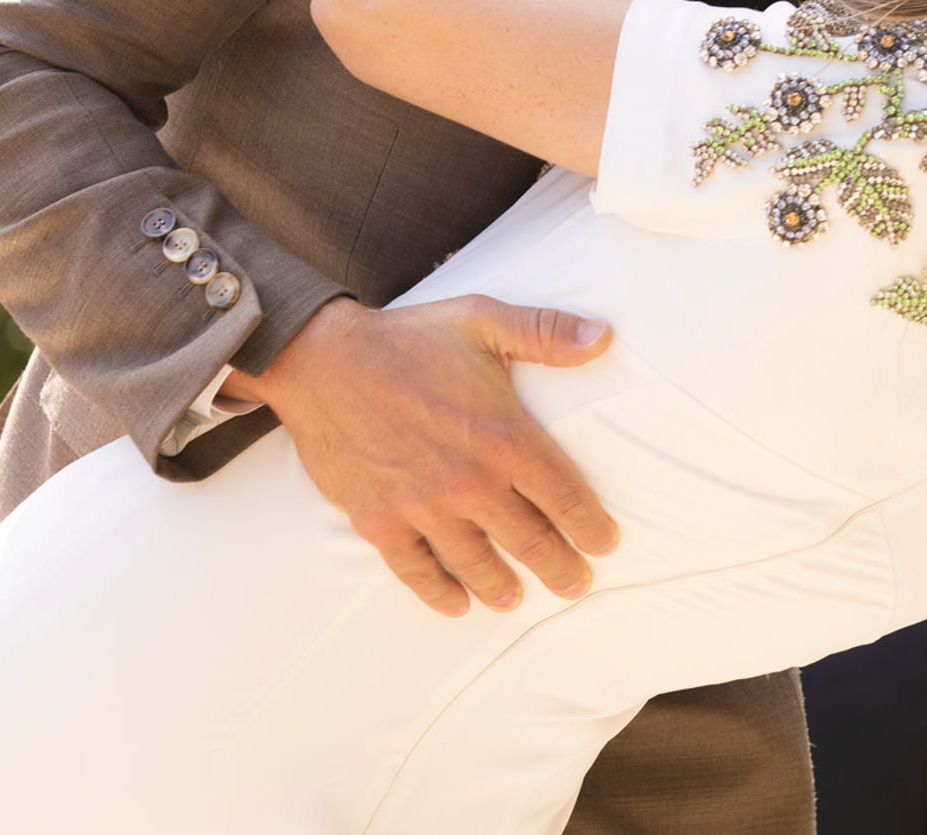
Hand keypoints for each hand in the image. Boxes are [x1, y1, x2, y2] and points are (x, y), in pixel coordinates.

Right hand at [229, 294, 620, 615]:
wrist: (321, 360)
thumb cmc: (408, 338)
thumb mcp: (484, 320)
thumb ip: (547, 332)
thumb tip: (605, 338)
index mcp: (504, 436)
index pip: (564, 496)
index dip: (591, 526)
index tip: (606, 544)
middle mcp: (469, 481)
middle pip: (529, 540)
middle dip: (559, 568)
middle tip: (576, 586)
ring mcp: (423, 507)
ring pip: (477, 564)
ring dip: (502, 587)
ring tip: (516, 598)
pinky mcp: (379, 520)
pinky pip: (416, 570)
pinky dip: (438, 593)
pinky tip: (456, 605)